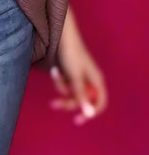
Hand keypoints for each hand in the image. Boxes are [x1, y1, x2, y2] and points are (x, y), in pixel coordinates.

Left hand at [49, 5, 107, 124]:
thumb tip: (89, 114)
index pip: (101, 102)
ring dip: (60, 87)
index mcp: (97, 80)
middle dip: (68, 102)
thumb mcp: (75, 77)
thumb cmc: (71, 54)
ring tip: (54, 73)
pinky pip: (65, 84)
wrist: (61, 35)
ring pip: (71, 93)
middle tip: (54, 104)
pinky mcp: (71, 73)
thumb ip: (82, 96)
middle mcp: (90, 80)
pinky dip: (58, 80)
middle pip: (82, 100)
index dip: (91, 112)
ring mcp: (80, 77)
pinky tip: (54, 69)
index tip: (78, 120)